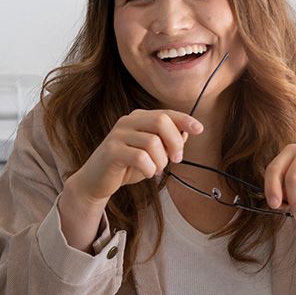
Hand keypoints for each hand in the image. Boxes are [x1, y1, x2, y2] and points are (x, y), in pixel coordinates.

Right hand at [58, 109, 201, 249]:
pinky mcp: (111, 151)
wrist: (96, 181)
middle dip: (175, 142)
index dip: (184, 120)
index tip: (199, 129)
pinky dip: (149, 169)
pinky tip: (146, 173)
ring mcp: (117, 135)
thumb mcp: (151, 153)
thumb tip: (186, 132)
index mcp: (138, 118)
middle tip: (176, 159)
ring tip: (156, 170)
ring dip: (161, 161)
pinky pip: (140, 158)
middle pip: (161, 121)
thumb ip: (166, 142)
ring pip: (152, 142)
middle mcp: (127, 122)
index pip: (165, 113)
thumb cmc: (126, 166)